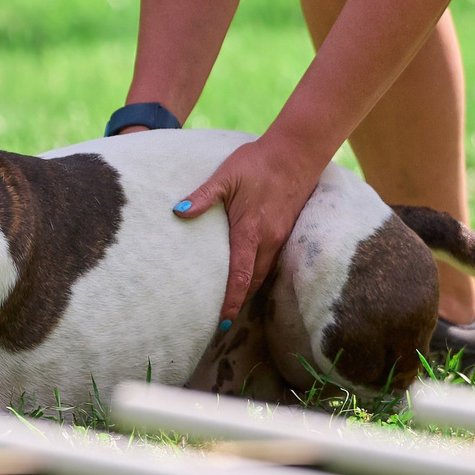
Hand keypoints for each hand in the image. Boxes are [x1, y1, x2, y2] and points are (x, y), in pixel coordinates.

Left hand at [172, 134, 320, 325]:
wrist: (295, 152)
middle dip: (239, 301)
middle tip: (222, 319)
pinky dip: (261, 272)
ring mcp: (281, 236)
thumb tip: (178, 212)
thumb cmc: (257, 162)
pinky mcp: (287, 230)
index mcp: (250, 231)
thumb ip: (203, 197)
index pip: (240, 276)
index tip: (222, 321)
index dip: (231, 300)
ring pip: (265, 273)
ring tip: (234, 301)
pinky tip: (251, 272)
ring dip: (250, 288)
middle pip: (254, 281)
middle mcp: (268, 240)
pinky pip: (274, 260)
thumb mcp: (226, 176)